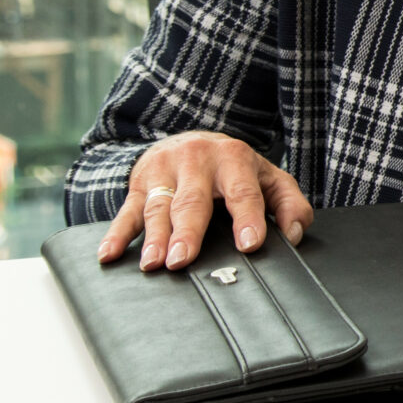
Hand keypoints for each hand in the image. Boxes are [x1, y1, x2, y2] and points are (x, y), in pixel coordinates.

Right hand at [97, 132, 314, 271]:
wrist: (192, 140)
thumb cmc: (235, 169)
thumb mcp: (269, 179)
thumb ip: (289, 204)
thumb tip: (293, 234)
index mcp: (234, 159)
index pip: (243, 192)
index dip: (246, 218)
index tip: (249, 244)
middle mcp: (197, 161)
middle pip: (192, 201)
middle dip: (188, 231)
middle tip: (183, 259)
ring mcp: (164, 172)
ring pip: (157, 207)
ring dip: (153, 237)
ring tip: (153, 263)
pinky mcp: (138, 184)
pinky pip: (125, 211)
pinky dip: (116, 234)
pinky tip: (109, 255)